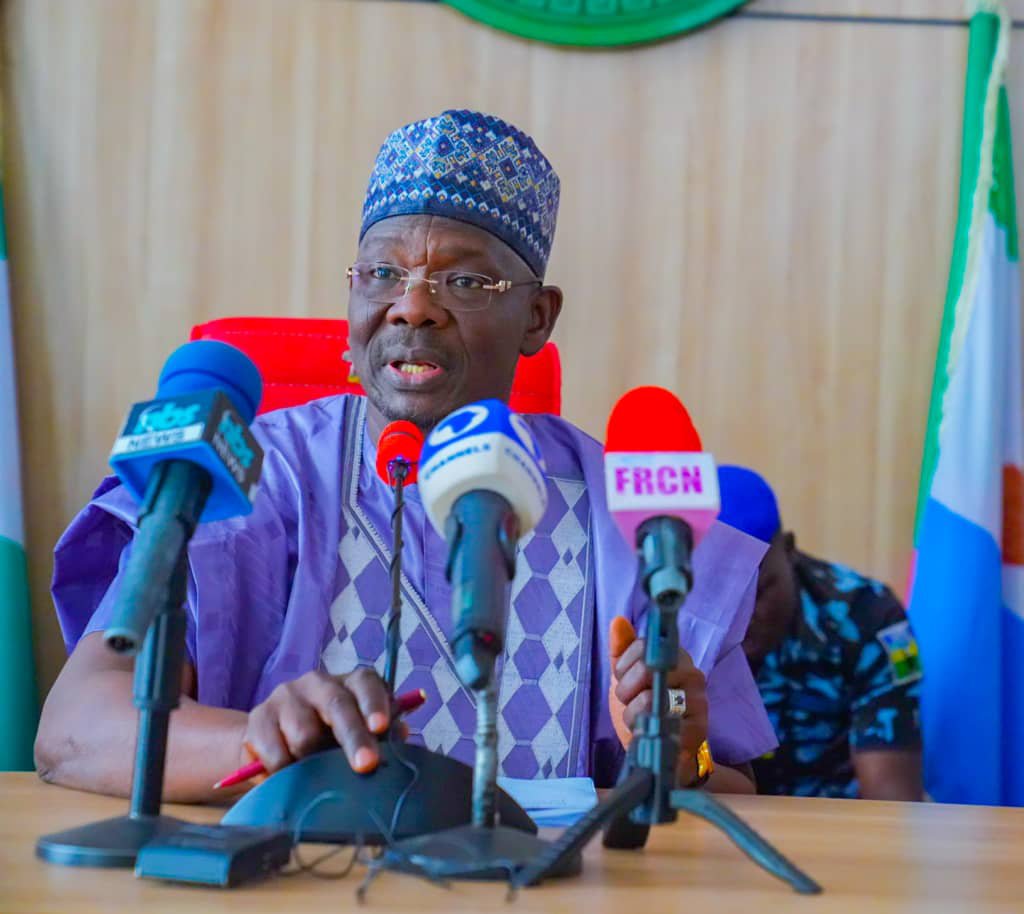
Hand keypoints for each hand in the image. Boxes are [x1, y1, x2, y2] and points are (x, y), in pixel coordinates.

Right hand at [240, 668, 391, 775]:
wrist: (273, 743)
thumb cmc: (328, 739)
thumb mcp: (356, 733)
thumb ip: (381, 733)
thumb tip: (401, 734)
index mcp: (349, 683)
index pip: (366, 683)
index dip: (374, 704)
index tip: (381, 727)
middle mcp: (318, 682)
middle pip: (337, 706)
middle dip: (353, 737)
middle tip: (366, 765)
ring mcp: (285, 697)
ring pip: (305, 734)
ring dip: (313, 762)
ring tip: (315, 774)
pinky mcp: (258, 718)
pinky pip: (276, 753)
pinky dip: (285, 771)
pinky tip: (288, 776)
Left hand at [608, 616, 708, 784]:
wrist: (663, 750)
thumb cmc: (645, 709)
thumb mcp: (628, 678)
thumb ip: (622, 650)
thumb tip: (618, 621)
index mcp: (676, 656)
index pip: (642, 646)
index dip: (624, 666)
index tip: (624, 679)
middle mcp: (693, 673)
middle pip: (646, 669)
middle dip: (627, 691)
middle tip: (630, 703)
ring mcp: (698, 701)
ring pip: (650, 698)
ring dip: (634, 714)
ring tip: (639, 720)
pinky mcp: (698, 729)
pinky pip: (661, 725)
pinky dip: (645, 731)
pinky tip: (648, 733)